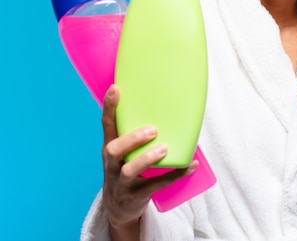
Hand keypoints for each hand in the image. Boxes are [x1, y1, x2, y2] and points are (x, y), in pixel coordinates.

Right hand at [101, 85, 197, 238]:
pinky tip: (189, 166)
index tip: (116, 89)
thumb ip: (133, 133)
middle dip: (132, 139)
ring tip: (164, 148)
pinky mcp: (137, 195)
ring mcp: (122, 182)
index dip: (109, 107)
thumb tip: (164, 106)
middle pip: (114, 150)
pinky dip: (175, 175)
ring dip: (147, 158)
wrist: (119, 209)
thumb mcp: (122, 153)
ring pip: (129, 170)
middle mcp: (112, 164)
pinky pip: (156, 185)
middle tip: (152, 130)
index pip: (106, 125)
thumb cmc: (125, 170)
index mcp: (110, 148)